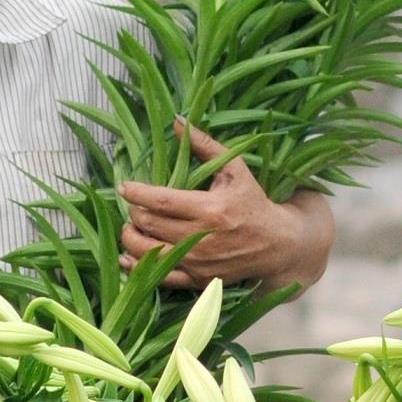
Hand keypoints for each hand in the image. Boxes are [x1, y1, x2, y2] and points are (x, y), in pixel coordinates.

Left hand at [118, 120, 334, 291]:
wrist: (276, 244)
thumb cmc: (253, 203)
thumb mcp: (234, 170)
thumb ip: (205, 145)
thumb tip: (177, 121)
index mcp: (210, 209)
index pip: (161, 201)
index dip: (137, 193)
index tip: (125, 187)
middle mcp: (201, 238)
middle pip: (149, 225)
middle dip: (133, 213)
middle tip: (132, 205)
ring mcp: (198, 262)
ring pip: (147, 252)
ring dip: (131, 238)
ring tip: (132, 226)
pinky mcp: (197, 279)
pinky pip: (159, 277)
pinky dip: (137, 266)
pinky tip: (128, 256)